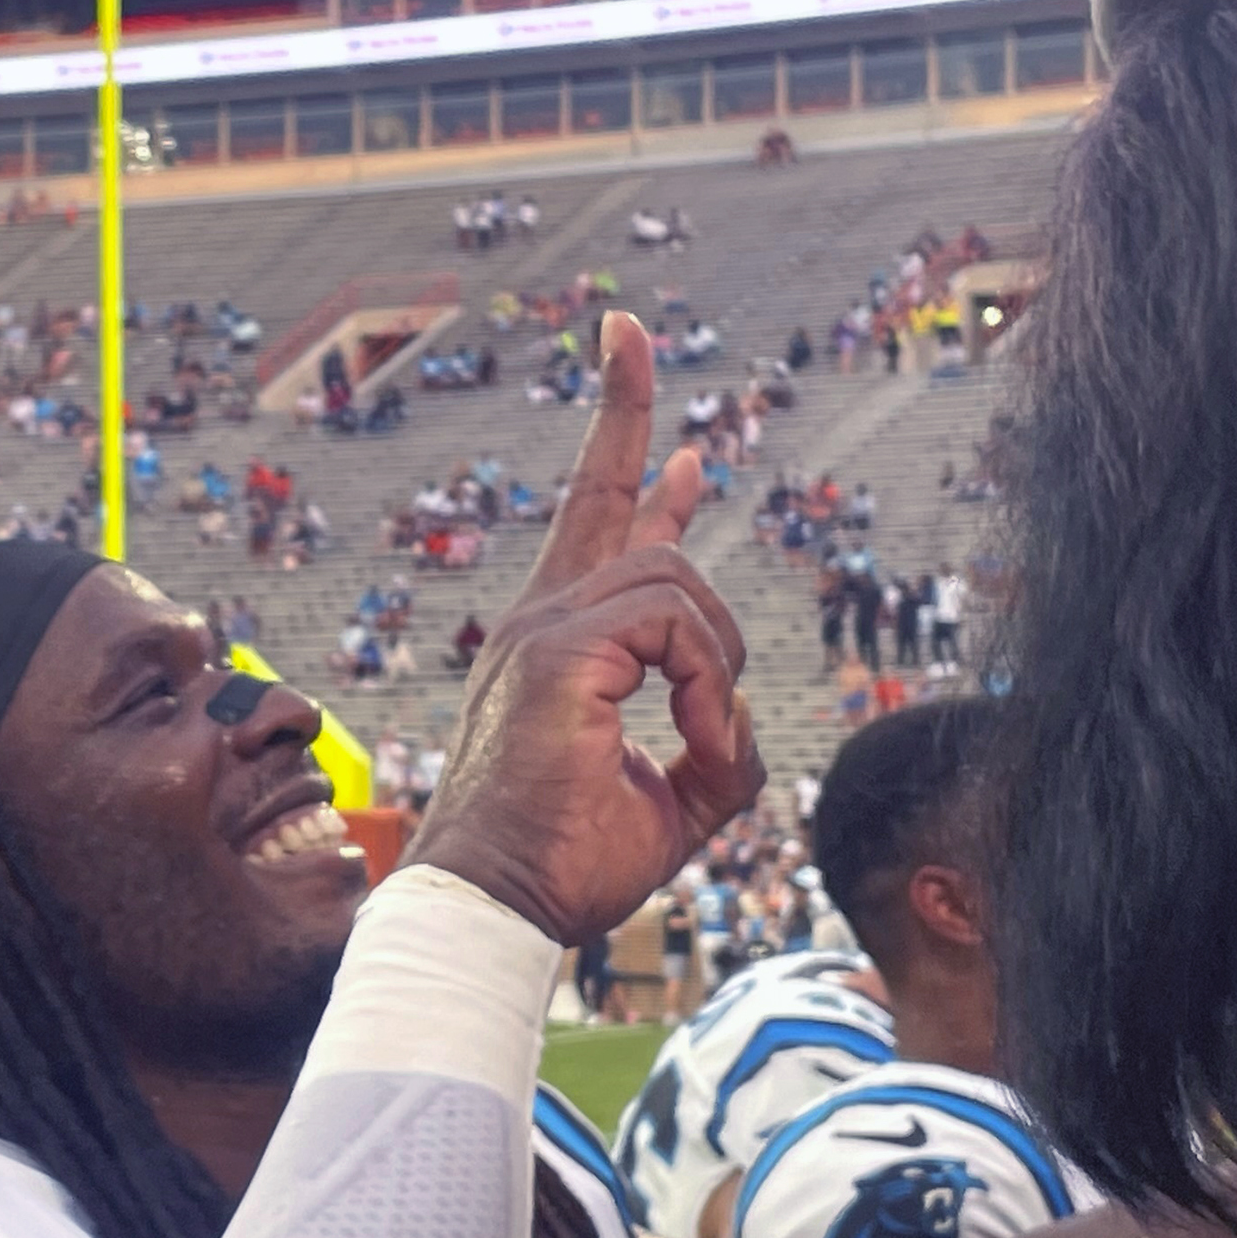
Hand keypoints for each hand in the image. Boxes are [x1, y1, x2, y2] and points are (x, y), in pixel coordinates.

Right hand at [408, 314, 760, 944]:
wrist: (500, 913)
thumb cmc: (567, 869)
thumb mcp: (672, 798)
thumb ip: (712, 741)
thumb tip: (736, 708)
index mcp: (560, 646)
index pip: (595, 518)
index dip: (622, 434)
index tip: (625, 345)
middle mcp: (541, 623)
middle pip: (605, 493)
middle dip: (624, 406)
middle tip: (622, 324)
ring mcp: (540, 631)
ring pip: (674, 578)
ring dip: (716, 660)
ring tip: (705, 733)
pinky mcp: (553, 654)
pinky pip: (676, 630)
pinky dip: (708, 687)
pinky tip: (698, 737)